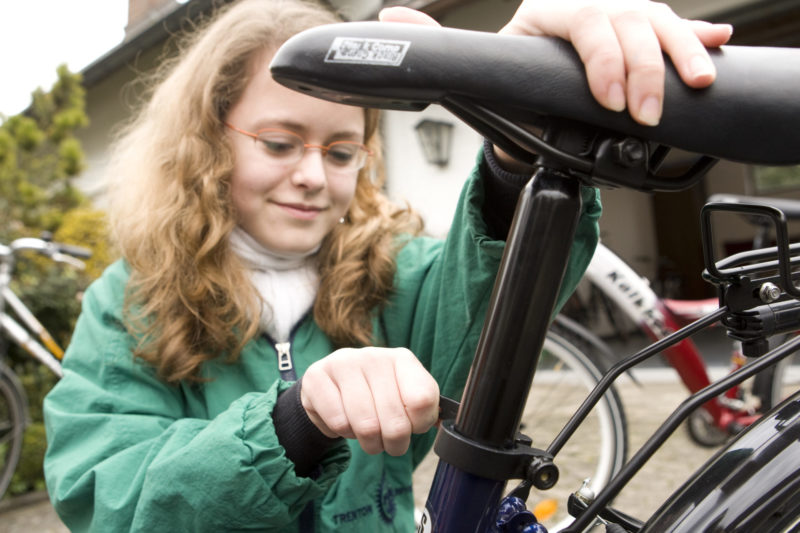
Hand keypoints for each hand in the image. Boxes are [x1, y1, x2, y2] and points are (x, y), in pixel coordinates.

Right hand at [300, 347, 439, 455]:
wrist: (332, 386)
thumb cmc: (376, 396)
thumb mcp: (405, 397)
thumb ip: (425, 409)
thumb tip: (442, 425)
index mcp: (402, 359)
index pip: (422, 400)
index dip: (419, 425)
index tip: (413, 427)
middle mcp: (373, 356)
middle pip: (395, 421)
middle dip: (393, 444)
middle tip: (388, 443)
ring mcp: (343, 363)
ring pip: (366, 426)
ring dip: (369, 442)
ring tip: (367, 435)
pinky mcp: (316, 376)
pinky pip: (338, 422)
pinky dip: (343, 433)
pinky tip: (344, 422)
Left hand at [380, 1, 732, 125]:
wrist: (530, 108)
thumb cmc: (510, 93)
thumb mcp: (480, 71)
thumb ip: (441, 47)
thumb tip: (392, 21)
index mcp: (545, 11)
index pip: (584, 20)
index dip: (604, 57)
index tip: (611, 99)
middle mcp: (582, 8)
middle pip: (626, 19)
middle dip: (642, 69)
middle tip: (643, 115)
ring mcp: (613, 21)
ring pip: (655, 21)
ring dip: (679, 52)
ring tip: (693, 85)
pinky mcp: (636, 41)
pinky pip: (670, 31)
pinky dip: (694, 39)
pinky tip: (715, 46)